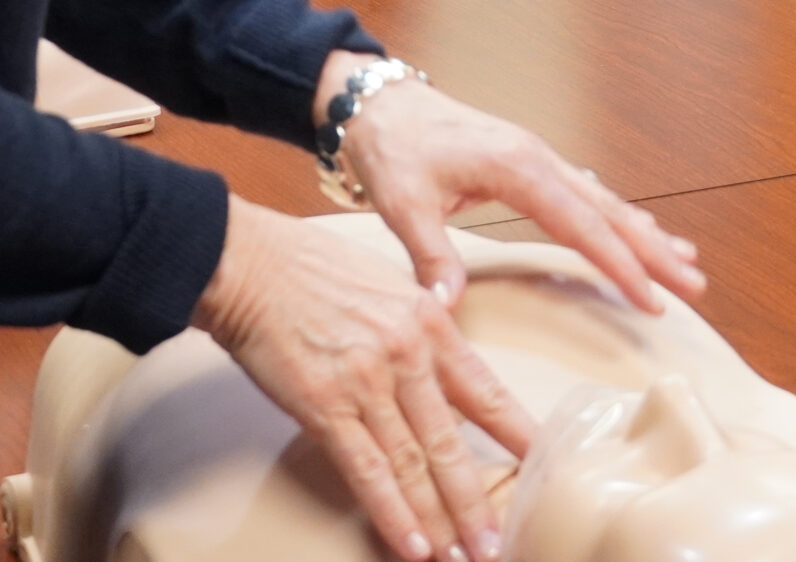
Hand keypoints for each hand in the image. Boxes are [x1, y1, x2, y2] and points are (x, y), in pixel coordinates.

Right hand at [195, 196, 525, 561]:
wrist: (250, 263)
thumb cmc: (312, 267)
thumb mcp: (387, 283)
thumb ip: (420, 323)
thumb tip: (441, 360)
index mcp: (429, 322)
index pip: (486, 391)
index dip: (518, 436)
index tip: (544, 469)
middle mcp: (406, 356)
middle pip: (452, 443)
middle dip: (477, 502)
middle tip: (498, 543)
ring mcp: (365, 383)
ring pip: (413, 466)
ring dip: (439, 520)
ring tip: (460, 556)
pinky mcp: (324, 406)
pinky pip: (367, 470)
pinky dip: (392, 513)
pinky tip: (412, 544)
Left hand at [321, 54, 703, 315]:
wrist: (376, 101)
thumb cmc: (390, 147)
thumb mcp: (402, 203)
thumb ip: (430, 255)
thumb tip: (446, 308)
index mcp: (516, 166)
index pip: (582, 224)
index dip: (621, 265)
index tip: (653, 299)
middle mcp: (538, 158)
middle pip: (608, 211)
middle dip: (653, 251)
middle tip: (696, 288)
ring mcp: (537, 157)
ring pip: (604, 200)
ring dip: (644, 233)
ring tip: (687, 263)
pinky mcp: (528, 162)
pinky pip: (584, 193)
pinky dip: (617, 217)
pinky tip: (639, 232)